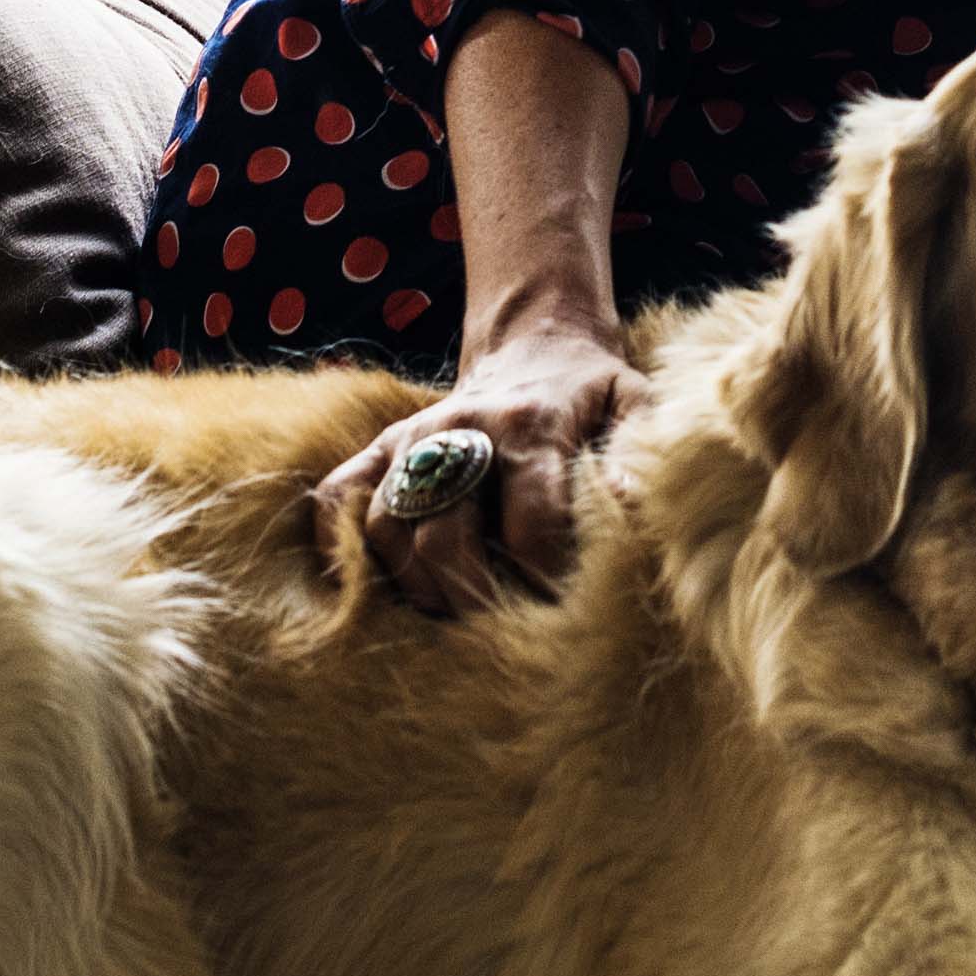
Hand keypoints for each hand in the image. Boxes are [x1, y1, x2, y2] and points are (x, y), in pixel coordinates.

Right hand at [318, 316, 633, 615]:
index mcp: (531, 425)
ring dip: (418, 584)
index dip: (546, 580)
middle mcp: (460, 429)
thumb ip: (637, 454)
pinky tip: (384, 583)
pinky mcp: (380, 446)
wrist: (537, 345)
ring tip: (454, 610)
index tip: (565, 612)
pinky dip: (343, 545)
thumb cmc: (592, 393)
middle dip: (475, 596)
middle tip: (502, 630)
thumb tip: (629, 509)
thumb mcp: (634, 405)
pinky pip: (338, 498)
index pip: (531, 525)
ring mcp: (411, 437)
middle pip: (446, 535)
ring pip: (388, 528)